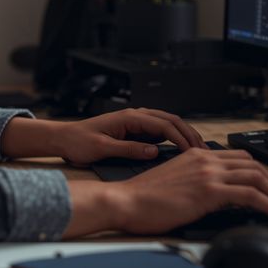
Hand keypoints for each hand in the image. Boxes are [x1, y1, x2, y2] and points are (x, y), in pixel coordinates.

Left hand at [55, 108, 206, 165]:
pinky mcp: (133, 129)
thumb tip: (154, 151)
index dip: (181, 138)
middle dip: (188, 133)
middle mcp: (134, 115)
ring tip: (196, 149)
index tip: (192, 152)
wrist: (64, 138)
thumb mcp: (103, 148)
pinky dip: (172, 138)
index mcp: (129, 117)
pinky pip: (158, 131)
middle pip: (170, 120)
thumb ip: (129, 149)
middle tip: (203, 149)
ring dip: (182, 134)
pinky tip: (179, 150)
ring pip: (166, 124)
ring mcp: (135, 121)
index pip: (163, 125)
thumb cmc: (79, 141)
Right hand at [64, 148, 267, 237]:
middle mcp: (205, 159)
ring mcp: (209, 173)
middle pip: (252, 164)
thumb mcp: (175, 182)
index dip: (259, 171)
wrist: (127, 201)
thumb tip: (215, 195)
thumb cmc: (144, 197)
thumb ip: (196, 181)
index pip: (238, 157)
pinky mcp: (210, 191)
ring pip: (257, 177)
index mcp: (196, 155)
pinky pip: (250, 195)